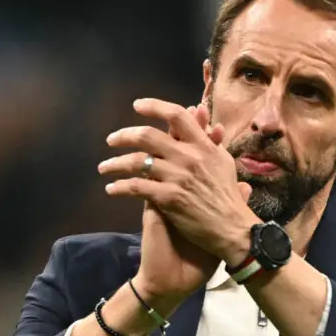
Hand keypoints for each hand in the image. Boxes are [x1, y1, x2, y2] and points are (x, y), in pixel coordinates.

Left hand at [101, 99, 257, 265]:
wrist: (231, 229)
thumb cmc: (228, 197)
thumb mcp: (224, 162)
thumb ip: (208, 138)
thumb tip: (199, 112)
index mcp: (203, 145)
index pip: (176, 115)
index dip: (154, 106)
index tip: (137, 106)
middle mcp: (188, 157)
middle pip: (148, 136)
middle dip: (123, 136)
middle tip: (111, 140)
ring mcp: (177, 177)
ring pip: (136, 162)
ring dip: (115, 164)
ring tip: (103, 167)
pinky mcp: (168, 198)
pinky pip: (136, 187)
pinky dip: (119, 187)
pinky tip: (111, 189)